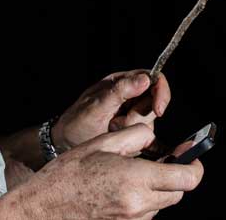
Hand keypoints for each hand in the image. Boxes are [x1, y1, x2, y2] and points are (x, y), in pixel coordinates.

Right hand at [0, 124, 202, 219]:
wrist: (41, 209)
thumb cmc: (67, 174)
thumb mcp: (102, 143)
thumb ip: (136, 136)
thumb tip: (155, 137)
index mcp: (136, 179)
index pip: (188, 179)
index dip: (195, 166)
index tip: (191, 157)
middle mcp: (139, 205)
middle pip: (178, 193)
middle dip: (175, 177)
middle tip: (160, 162)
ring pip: (161, 205)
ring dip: (156, 190)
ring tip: (130, 176)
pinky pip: (144, 215)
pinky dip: (141, 203)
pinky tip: (120, 191)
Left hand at [51, 70, 170, 151]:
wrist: (64, 147)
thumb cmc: (75, 123)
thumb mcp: (96, 107)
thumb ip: (120, 92)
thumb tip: (144, 79)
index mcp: (121, 82)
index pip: (153, 78)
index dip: (161, 92)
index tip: (158, 110)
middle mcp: (129, 96)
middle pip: (154, 101)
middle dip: (139, 116)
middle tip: (117, 124)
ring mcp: (132, 114)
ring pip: (150, 121)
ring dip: (131, 129)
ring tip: (110, 130)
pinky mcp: (133, 132)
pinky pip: (146, 137)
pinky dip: (136, 142)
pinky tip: (120, 143)